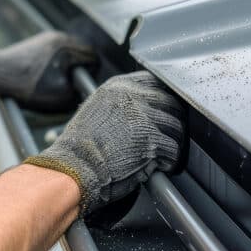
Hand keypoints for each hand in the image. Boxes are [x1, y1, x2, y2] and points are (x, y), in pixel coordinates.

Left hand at [0, 31, 97, 112]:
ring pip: (65, 54)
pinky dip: (52, 66)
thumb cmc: (29, 85)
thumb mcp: (60, 97)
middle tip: (73, 86)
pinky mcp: (34, 44)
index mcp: (68, 46)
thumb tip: (85, 92)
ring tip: (56, 84)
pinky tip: (43, 78)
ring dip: (65, 68)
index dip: (92, 74)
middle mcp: (58, 37)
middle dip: (79, 71)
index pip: (93, 58)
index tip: (85, 86)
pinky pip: (52, 54)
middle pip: (80, 54)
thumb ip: (79, 93)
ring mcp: (45, 39)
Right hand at [24, 72, 184, 214]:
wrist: (73, 168)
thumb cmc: (80, 148)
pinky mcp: (150, 140)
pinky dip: (171, 161)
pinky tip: (162, 165)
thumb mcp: (97, 110)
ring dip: (174, 143)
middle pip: (172, 104)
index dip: (166, 100)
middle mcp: (132, 97)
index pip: (156, 83)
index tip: (168, 111)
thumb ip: (121, 103)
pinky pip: (174, 149)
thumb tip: (144, 108)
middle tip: (170, 137)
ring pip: (177, 127)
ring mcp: (143, 117)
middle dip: (174, 123)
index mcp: (119, 87)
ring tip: (165, 154)